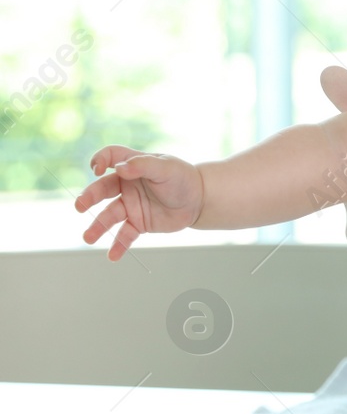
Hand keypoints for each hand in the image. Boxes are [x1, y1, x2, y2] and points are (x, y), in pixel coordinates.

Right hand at [75, 145, 203, 259]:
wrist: (199, 201)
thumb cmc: (183, 179)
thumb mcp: (167, 167)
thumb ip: (143, 165)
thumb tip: (119, 168)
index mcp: (132, 166)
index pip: (110, 157)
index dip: (100, 160)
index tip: (96, 169)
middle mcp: (126, 185)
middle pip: (102, 189)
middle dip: (89, 197)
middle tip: (79, 206)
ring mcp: (130, 205)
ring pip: (109, 215)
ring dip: (97, 226)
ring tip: (88, 238)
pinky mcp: (138, 223)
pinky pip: (125, 235)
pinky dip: (119, 245)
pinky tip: (112, 256)